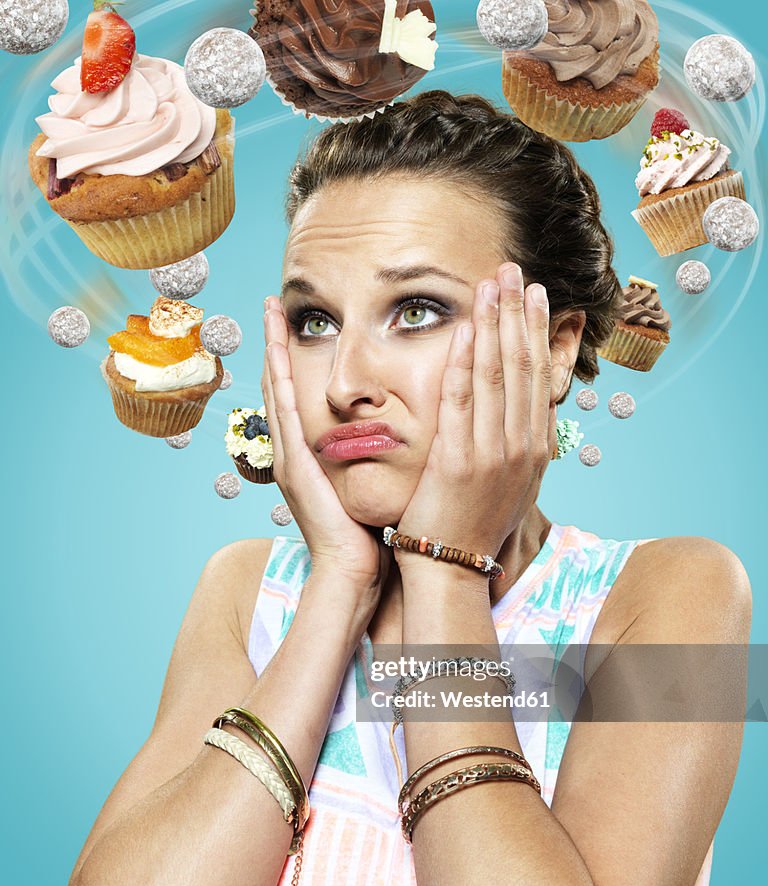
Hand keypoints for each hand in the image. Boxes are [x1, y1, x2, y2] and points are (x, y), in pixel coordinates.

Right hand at [261, 297, 392, 594]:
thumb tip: (394, 435)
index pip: (302, 395)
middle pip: (282, 385)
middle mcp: (294, 452)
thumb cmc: (367, 536)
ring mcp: (289, 458)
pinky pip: (285, 414)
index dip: (297, 360)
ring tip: (272, 313)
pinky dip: (279, 381)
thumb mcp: (368, 486)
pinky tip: (278, 352)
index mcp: (312, 455)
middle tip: (275, 304)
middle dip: (277, 343)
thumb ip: (373, 459)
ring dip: (273, 350)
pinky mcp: (294, 467)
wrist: (352, 573)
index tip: (300, 325)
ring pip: (278, 391)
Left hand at [393, 262, 556, 570]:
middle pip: (522, 366)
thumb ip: (517, 444)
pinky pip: (460, 400)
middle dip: (518, 314)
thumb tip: (523, 412)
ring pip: (494, 375)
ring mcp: (491, 453)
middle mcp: (521, 447)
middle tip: (515, 270)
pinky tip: (461, 328)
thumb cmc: (474, 524)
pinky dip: (461, 360)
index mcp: (535, 450)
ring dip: (493, 324)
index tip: (534, 296)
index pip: (539, 378)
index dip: (536, 332)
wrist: (451, 565)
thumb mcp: (510, 484)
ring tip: (492, 283)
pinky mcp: (457, 460)